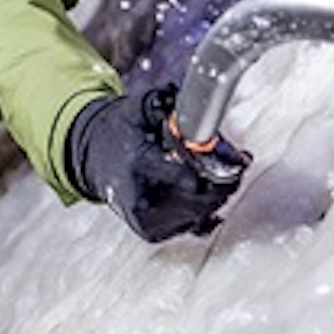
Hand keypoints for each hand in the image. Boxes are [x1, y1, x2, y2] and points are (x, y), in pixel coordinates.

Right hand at [67, 86, 248, 241]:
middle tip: (236, 161)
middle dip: (223, 179)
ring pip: (201, 213)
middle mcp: (143, 202)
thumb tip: (200, 100)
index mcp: (140, 169)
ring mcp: (148, 223)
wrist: (94, 158)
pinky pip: (192, 222)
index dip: (219, 170)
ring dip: (215, 192)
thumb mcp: (141, 107)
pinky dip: (202, 205)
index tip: (239, 157)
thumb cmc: (121, 131)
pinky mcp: (152, 233)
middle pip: (202, 200)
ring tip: (215, 170)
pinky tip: (202, 187)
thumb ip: (169, 103)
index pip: (191, 179)